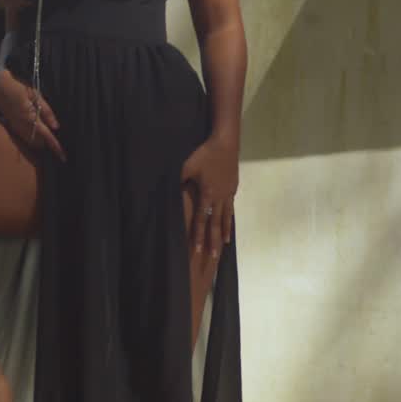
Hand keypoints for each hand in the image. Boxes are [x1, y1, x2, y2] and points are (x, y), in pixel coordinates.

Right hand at [0, 69, 64, 160]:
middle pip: (40, 143)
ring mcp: (16, 128)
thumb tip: (56, 127)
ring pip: (32, 141)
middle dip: (48, 142)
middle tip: (57, 138)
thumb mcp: (36, 96)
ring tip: (48, 134)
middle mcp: (22, 126)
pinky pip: (25, 137)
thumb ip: (47, 112)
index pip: (47, 136)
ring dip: (40, 140)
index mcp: (30, 118)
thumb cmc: (20, 88)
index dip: (56, 147)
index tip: (63, 157)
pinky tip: (36, 128)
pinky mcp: (13, 127)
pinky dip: (33, 136)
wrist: (0, 87)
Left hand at [181, 136, 237, 258]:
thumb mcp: (187, 166)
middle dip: (213, 241)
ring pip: (226, 217)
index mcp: (207, 194)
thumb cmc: (204, 154)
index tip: (198, 250)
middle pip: (216, 224)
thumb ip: (177, 180)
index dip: (199, 235)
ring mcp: (228, 193)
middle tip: (213, 257)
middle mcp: (219, 198)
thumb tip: (167, 189)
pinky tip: (229, 223)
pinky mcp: (233, 188)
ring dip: (224, 232)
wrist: (226, 143)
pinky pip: (231, 207)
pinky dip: (230, 217)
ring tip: (224, 244)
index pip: (201, 220)